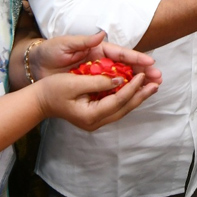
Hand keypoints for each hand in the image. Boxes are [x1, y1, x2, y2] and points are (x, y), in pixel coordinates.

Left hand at [31, 32, 161, 85]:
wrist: (35, 67)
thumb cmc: (50, 52)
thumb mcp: (64, 44)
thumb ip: (83, 42)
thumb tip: (101, 35)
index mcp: (97, 50)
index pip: (120, 54)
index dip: (136, 58)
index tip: (150, 62)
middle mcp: (101, 62)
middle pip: (127, 67)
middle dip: (143, 72)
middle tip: (159, 77)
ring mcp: (98, 75)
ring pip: (122, 80)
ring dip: (138, 83)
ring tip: (154, 87)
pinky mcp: (93, 86)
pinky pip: (111, 91)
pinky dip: (124, 93)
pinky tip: (136, 97)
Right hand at [32, 67, 159, 130]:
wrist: (38, 101)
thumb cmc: (52, 89)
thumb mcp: (74, 82)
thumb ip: (98, 81)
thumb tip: (120, 79)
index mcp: (90, 115)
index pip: (117, 100)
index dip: (132, 87)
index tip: (143, 75)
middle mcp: (96, 121)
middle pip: (125, 107)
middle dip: (142, 94)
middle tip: (157, 82)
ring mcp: (96, 120)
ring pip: (122, 108)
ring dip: (138, 96)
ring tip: (153, 85)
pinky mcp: (95, 115)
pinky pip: (116, 106)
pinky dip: (127, 96)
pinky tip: (137, 89)